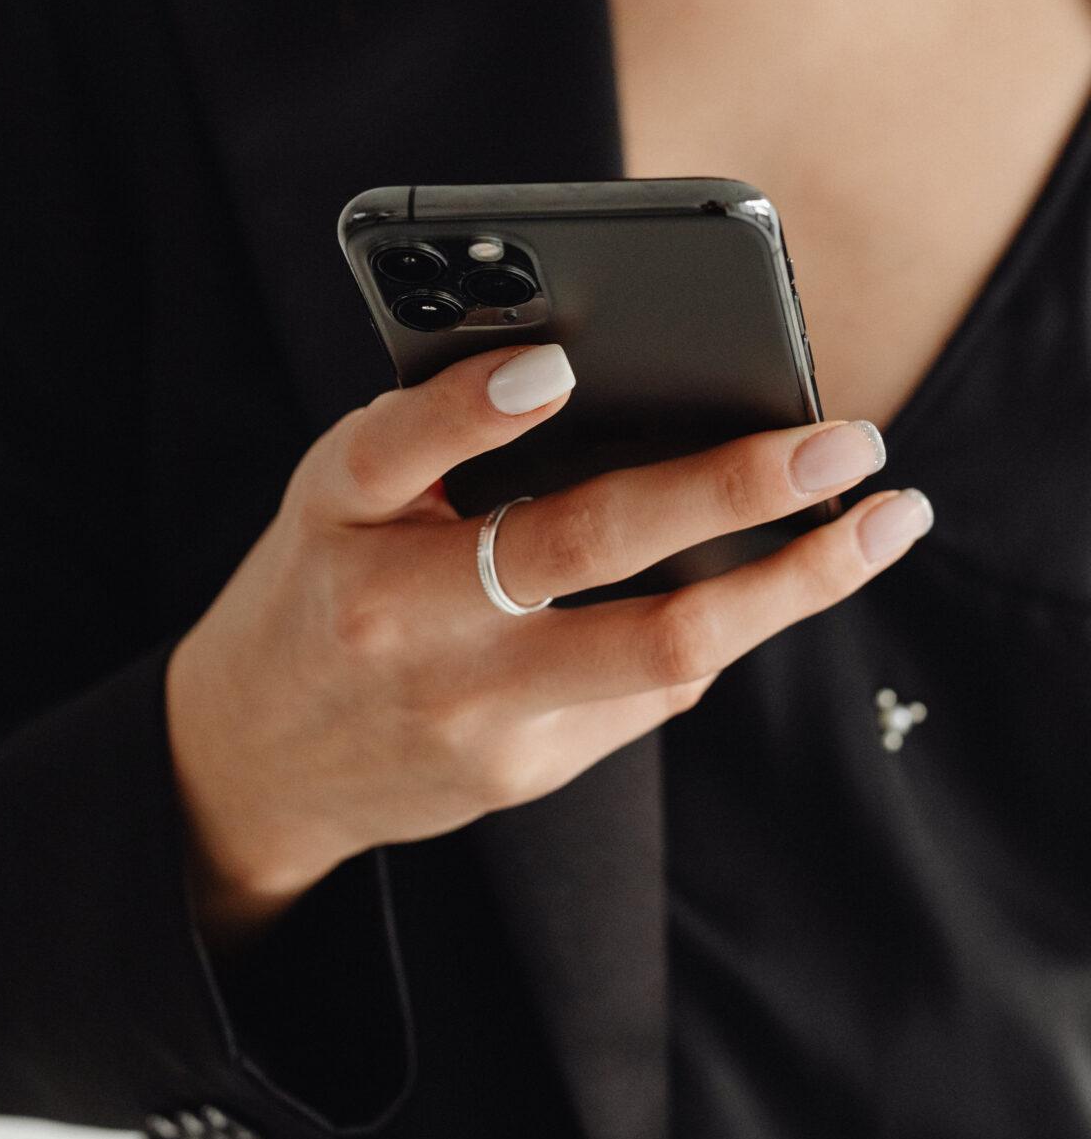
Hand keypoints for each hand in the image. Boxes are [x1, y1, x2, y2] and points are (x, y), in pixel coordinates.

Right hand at [166, 344, 929, 943]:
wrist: (255, 757)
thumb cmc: (325, 579)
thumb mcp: (343, 496)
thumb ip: (441, 442)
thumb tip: (624, 401)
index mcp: (339, 516)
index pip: (398, 449)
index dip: (477, 410)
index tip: (562, 367)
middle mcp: (399, 616)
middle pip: (580, 547)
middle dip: (728, 486)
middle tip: (843, 443)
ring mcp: (466, 706)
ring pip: (660, 646)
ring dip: (792, 584)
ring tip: (883, 524)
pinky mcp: (517, 770)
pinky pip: (648, 692)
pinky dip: (720, 624)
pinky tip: (773, 585)